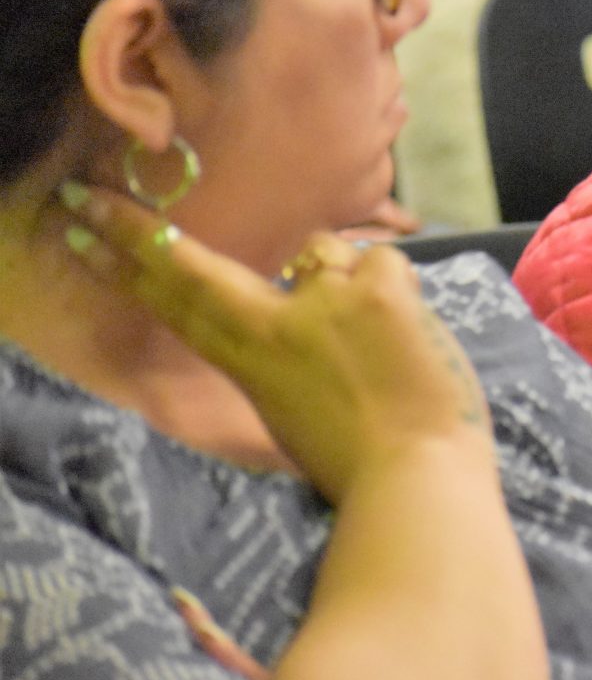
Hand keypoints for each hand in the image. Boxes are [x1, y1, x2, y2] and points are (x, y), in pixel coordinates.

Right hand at [61, 184, 491, 503]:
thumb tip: (286, 308)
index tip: (87, 228)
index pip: (178, 304)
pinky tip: (407, 327)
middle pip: (200, 271)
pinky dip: (398, 286)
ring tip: (377, 335)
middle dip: (141, 236)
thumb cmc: (360, 459)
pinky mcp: (378, 288)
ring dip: (347, 278)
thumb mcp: (288, 409)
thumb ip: (275, 356)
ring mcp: (323, 299)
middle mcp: (274, 323)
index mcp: (247, 361)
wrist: (416, 479)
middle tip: (91, 200)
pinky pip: (383, 259)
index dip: (131, 265)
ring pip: (323, 250)